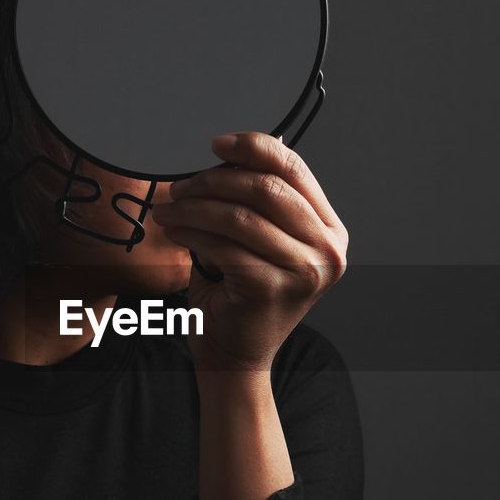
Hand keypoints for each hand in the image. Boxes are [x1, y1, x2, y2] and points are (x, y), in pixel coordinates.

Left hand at [151, 131, 348, 372]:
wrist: (235, 356)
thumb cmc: (242, 295)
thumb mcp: (260, 240)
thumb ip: (258, 200)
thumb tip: (234, 150)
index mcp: (329, 230)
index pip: (295, 170)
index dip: (254, 147)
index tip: (217, 143)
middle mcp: (327, 250)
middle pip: (266, 188)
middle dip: (214, 181)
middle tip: (180, 188)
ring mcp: (304, 271)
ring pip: (239, 216)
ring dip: (194, 208)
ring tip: (169, 211)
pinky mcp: (271, 288)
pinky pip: (223, 245)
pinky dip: (192, 234)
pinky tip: (176, 233)